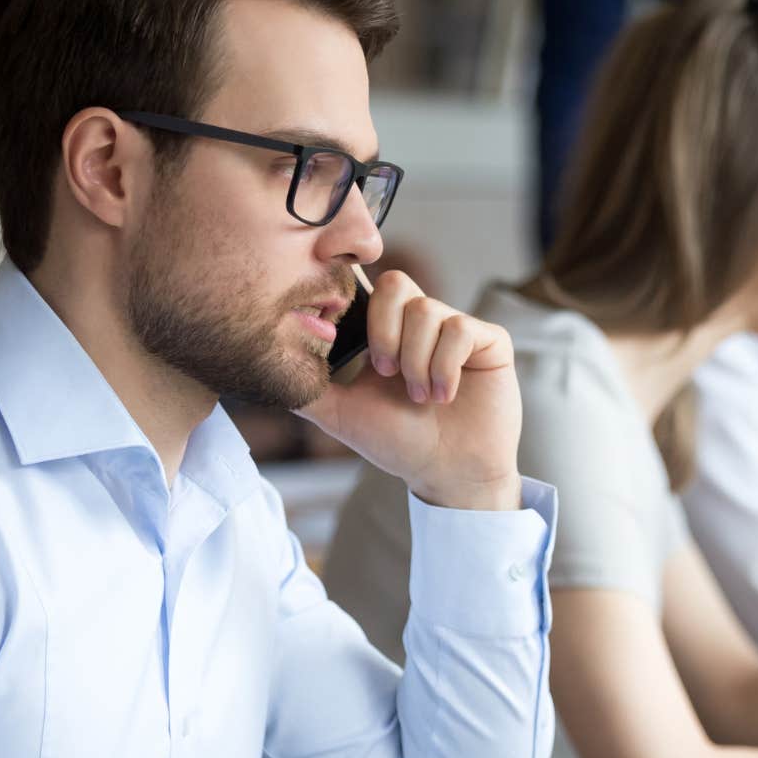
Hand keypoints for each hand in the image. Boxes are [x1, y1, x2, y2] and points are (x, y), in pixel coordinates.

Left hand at [298, 271, 522, 510]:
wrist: (445, 473)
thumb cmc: (399, 443)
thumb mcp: (341, 414)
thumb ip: (306, 387)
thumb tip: (266, 367)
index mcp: (388, 331)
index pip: (369, 288)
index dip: (360, 306)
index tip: (359, 352)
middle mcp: (423, 323)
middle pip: (396, 284)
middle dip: (385, 332)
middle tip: (387, 374)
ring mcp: (457, 329)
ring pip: (428, 311)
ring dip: (417, 360)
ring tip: (420, 397)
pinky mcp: (491, 342)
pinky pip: (461, 329)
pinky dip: (445, 366)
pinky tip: (444, 395)